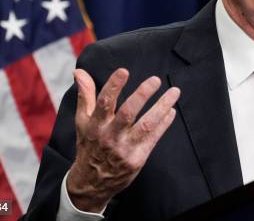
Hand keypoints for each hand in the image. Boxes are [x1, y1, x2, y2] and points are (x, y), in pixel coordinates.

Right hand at [66, 68, 179, 212]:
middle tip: (155, 80)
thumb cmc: (89, 145)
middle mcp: (109, 136)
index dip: (114, 86)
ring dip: (161, 107)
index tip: (124, 71)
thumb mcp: (83, 121)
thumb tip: (79, 70)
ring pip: (146, 125)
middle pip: (127, 113)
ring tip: (174, 92)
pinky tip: (171, 110)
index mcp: (95, 125)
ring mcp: (124, 148)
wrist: (92, 182)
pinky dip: (164, 123)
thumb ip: (85, 94)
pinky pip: (153, 138)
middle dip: (142, 95)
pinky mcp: (137, 159)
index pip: (104, 102)